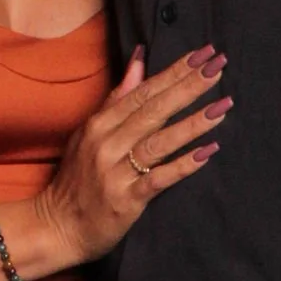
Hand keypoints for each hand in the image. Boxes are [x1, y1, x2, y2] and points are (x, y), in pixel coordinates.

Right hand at [36, 45, 229, 265]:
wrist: (57, 226)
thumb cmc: (77, 178)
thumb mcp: (90, 131)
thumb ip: (118, 96)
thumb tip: (140, 59)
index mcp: (100, 124)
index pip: (143, 91)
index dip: (174, 71)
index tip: (203, 54)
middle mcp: (107, 143)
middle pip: (154, 110)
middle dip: (188, 87)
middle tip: (218, 68)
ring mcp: (115, 172)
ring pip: (159, 141)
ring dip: (192, 123)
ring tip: (222, 107)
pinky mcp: (125, 199)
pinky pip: (158, 178)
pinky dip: (183, 165)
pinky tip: (207, 152)